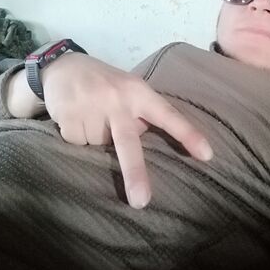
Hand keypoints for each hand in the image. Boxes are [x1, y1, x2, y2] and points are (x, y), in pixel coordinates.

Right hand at [41, 53, 212, 207]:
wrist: (62, 67)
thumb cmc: (105, 83)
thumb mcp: (129, 88)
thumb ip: (141, 112)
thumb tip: (154, 145)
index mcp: (139, 92)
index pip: (168, 115)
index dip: (188, 134)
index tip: (207, 155)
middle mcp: (117, 100)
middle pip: (128, 143)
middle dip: (135, 173)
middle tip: (142, 202)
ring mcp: (91, 107)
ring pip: (99, 146)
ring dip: (96, 139)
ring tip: (91, 116)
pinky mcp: (68, 117)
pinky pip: (77, 143)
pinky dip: (77, 137)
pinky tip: (76, 118)